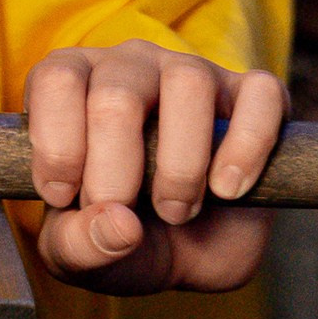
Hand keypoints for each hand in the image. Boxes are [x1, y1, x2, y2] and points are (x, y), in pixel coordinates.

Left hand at [25, 39, 285, 294]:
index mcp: (74, 83)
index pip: (57, 80)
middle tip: (125, 214)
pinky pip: (260, 96)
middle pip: (117, 94)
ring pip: (187, 84)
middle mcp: (130, 65)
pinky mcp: (253, 96)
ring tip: (177, 211)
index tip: (66, 198)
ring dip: (180, 165)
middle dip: (116, 170)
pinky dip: (247, 146)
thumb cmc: (120, 235)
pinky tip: (228, 188)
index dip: (57, 144)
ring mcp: (193, 72)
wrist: (191, 251)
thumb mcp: (81, 253)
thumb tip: (119, 223)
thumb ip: (79, 244)